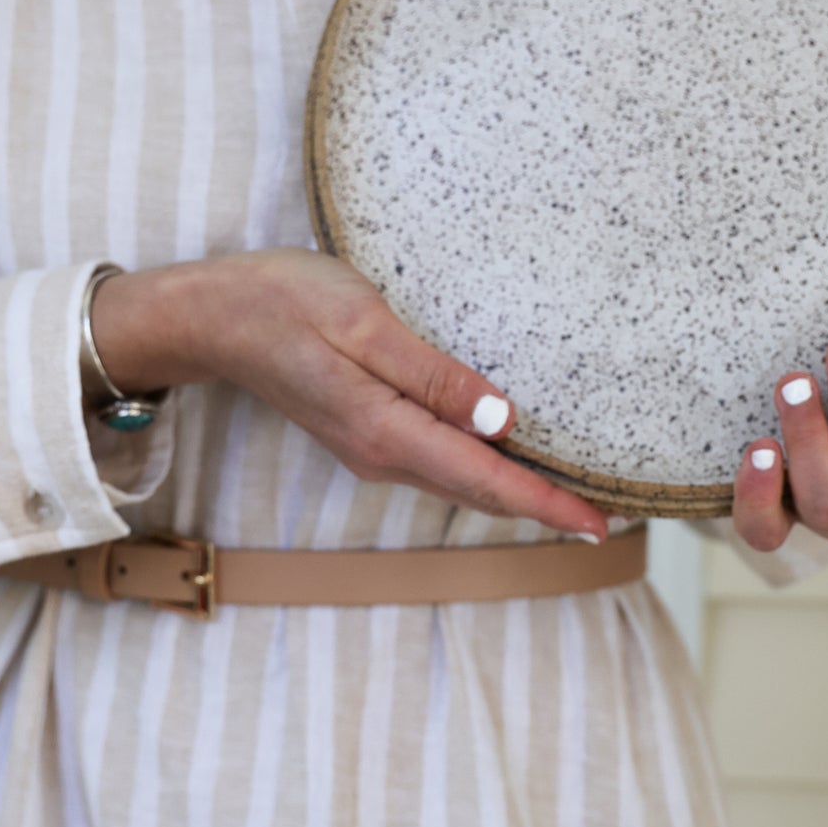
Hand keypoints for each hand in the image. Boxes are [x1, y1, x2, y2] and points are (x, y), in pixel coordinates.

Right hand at [88, 248, 612, 540]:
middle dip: (549, 510)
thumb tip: (502, 419)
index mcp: (386, 430)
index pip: (487, 479)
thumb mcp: (363, 321)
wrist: (211, 317)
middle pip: (484, 494)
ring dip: (523, 496)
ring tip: (581, 500)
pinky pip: (444, 467)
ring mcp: (374, 451)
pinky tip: (516, 463)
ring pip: (465, 486)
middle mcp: (383, 455)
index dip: (549, 504)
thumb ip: (434, 375)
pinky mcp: (369, 436)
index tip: (601, 525)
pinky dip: (489, 475)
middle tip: (616, 517)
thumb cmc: (283, 301)